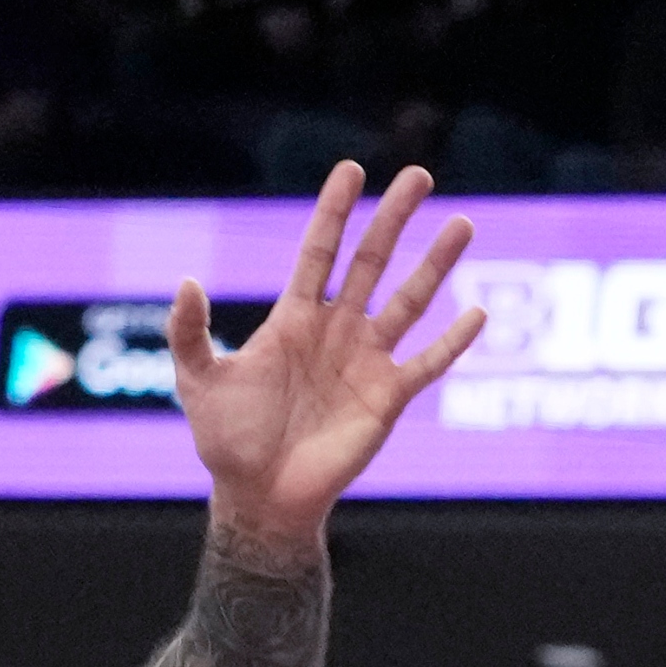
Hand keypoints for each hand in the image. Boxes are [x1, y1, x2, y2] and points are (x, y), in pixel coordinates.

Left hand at [179, 161, 483, 551]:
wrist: (259, 496)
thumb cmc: (226, 439)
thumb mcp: (198, 381)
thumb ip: (190, 332)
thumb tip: (188, 281)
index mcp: (293, 318)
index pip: (319, 252)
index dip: (334, 212)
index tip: (351, 169)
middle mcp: (336, 330)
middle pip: (372, 262)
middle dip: (395, 218)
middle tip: (420, 174)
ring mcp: (366, 361)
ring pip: (410, 301)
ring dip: (436, 264)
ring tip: (462, 223)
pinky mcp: (387, 398)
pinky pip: (427, 363)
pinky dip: (453, 341)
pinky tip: (477, 313)